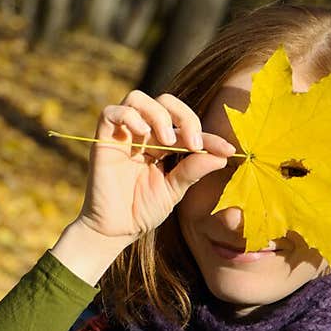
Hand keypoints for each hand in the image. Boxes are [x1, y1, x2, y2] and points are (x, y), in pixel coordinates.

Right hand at [76, 90, 235, 242]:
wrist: (115, 231)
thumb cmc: (143, 211)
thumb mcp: (174, 190)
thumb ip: (193, 170)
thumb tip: (222, 155)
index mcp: (164, 144)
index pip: (188, 128)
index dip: (209, 136)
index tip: (227, 150)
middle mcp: (144, 134)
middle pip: (164, 101)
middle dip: (184, 116)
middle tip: (193, 144)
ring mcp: (123, 135)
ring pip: (137, 99)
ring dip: (158, 115)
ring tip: (167, 141)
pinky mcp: (103, 140)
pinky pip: (111, 113)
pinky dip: (129, 116)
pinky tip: (142, 134)